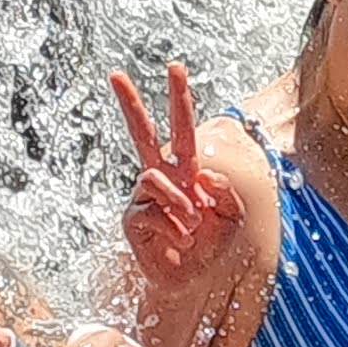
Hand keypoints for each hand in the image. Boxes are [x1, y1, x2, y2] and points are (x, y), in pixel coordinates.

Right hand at [109, 64, 250, 306]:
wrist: (194, 280)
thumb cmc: (211, 244)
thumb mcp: (232, 215)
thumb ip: (224, 191)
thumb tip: (201, 176)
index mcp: (185, 169)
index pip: (181, 127)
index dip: (179, 98)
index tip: (174, 66)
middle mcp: (160, 178)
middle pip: (140, 134)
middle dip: (130, 103)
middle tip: (116, 74)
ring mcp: (143, 198)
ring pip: (153, 178)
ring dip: (179, 202)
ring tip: (192, 226)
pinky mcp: (132, 220)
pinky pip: (150, 211)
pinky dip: (173, 227)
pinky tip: (181, 241)